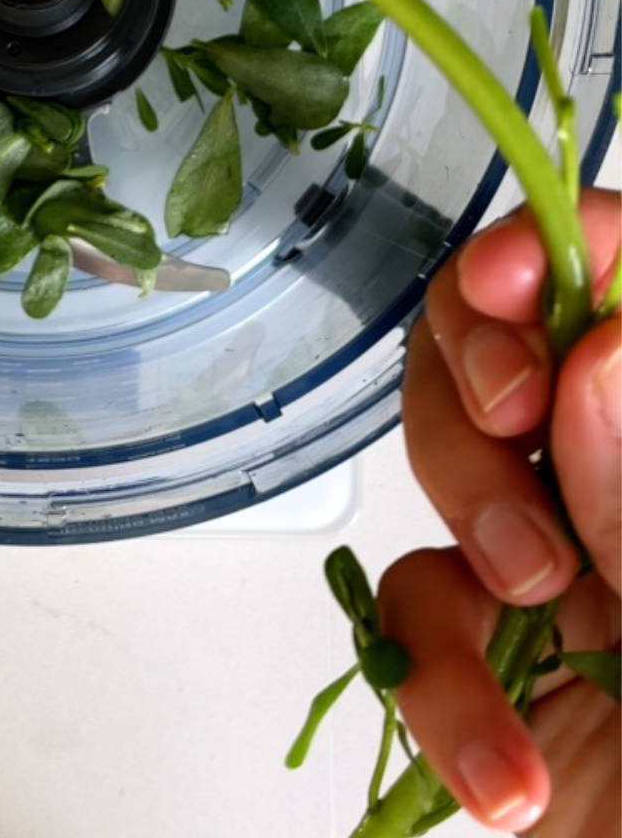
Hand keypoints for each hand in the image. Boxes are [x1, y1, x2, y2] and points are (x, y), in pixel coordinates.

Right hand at [383, 189, 619, 832]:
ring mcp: (569, 570)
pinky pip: (417, 615)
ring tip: (532, 597)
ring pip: (448, 453)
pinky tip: (503, 768)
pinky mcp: (501, 659)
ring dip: (468, 510)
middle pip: (516, 340)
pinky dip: (435, 686)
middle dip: (483, 362)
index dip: (575, 247)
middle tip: (506, 414)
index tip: (512, 280)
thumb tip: (597, 352)